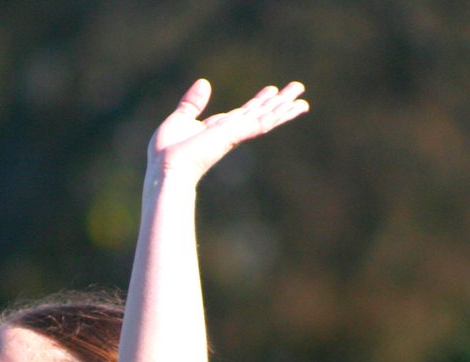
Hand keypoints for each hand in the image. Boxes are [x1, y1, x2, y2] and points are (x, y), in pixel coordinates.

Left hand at [148, 79, 307, 182]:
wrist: (166, 171)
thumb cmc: (166, 153)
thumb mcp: (179, 119)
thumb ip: (192, 103)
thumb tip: (205, 83)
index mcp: (217, 130)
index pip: (243, 113)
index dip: (258, 101)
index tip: (271, 91)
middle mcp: (230, 132)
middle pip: (260, 113)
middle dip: (278, 102)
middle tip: (297, 89)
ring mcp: (235, 134)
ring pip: (266, 118)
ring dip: (285, 107)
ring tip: (304, 99)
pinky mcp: (236, 135)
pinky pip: (263, 122)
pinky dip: (279, 114)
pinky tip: (294, 108)